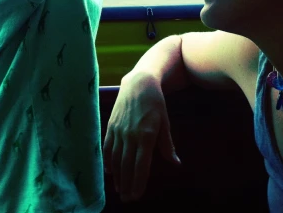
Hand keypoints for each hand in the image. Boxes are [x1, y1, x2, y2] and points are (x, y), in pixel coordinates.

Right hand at [102, 72, 179, 201]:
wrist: (139, 83)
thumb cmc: (155, 103)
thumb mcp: (165, 122)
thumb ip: (167, 145)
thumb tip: (175, 163)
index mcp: (146, 136)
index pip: (141, 165)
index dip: (138, 182)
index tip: (137, 196)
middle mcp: (130, 135)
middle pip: (127, 165)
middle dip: (127, 184)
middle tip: (128, 199)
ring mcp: (119, 130)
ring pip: (115, 158)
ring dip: (117, 176)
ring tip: (119, 189)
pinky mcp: (111, 125)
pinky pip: (107, 147)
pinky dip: (107, 160)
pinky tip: (110, 171)